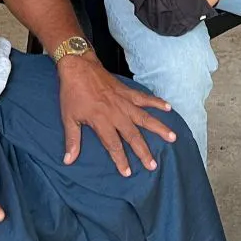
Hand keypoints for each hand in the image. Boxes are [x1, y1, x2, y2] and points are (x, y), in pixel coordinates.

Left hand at [58, 54, 176, 175]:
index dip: (120, 160)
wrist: (79, 67)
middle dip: (143, 151)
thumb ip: (72, 140)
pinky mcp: (127, 91)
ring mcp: (124, 102)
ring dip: (159, 128)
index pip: (113, 145)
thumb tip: (68, 161)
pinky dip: (156, 102)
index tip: (128, 172)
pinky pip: (144, 98)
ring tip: (172, 137)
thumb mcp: (68, 118)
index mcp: (102, 121)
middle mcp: (116, 113)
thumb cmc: (72, 94)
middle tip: (153, 165)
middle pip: (133, 135)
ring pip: (145, 117)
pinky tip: (168, 107)